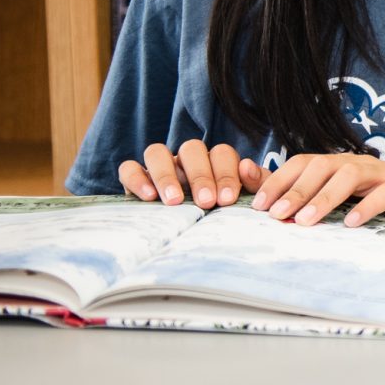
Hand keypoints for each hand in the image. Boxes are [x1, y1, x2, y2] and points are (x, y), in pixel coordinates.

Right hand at [117, 140, 265, 209]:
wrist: (188, 236)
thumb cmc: (223, 214)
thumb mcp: (243, 200)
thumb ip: (254, 184)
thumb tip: (247, 166)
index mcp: (215, 161)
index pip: (221, 153)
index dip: (226, 173)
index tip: (227, 198)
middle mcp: (187, 159)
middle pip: (192, 149)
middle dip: (201, 175)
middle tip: (206, 202)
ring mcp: (160, 166)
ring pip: (157, 152)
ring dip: (166, 175)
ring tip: (175, 201)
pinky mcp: (135, 178)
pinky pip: (130, 168)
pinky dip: (137, 178)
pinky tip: (148, 197)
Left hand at [252, 153, 384, 227]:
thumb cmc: (370, 200)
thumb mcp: (336, 196)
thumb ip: (301, 193)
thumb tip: (256, 194)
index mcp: (335, 163)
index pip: (302, 162)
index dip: (279, 180)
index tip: (259, 206)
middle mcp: (355, 162)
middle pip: (321, 166)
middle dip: (297, 190)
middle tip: (278, 215)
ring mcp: (379, 173)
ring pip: (349, 175)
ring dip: (324, 197)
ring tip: (306, 222)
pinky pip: (384, 192)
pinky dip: (367, 206)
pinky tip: (351, 223)